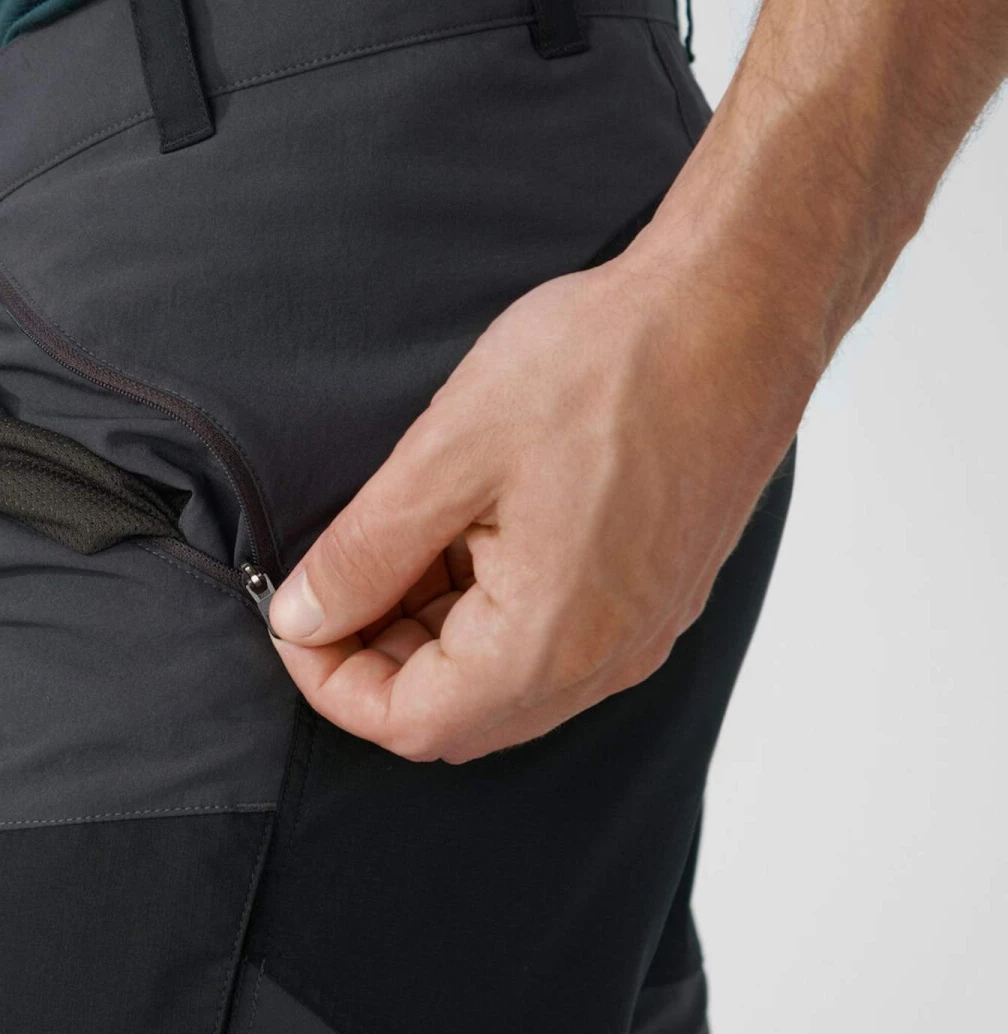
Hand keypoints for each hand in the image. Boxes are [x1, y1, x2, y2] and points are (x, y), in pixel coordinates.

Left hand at [265, 242, 814, 761]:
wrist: (739, 310)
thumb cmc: (608, 366)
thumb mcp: (450, 454)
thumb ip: (367, 552)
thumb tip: (303, 617)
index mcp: (549, 644)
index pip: (409, 723)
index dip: (331, 681)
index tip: (293, 615)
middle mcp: (603, 661)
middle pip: (456, 713)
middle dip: (375, 658)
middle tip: (333, 576)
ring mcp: (637, 632)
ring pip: (500, 678)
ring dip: (428, 632)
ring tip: (395, 540)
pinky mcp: (653, 595)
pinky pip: (549, 640)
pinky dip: (485, 609)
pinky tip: (462, 532)